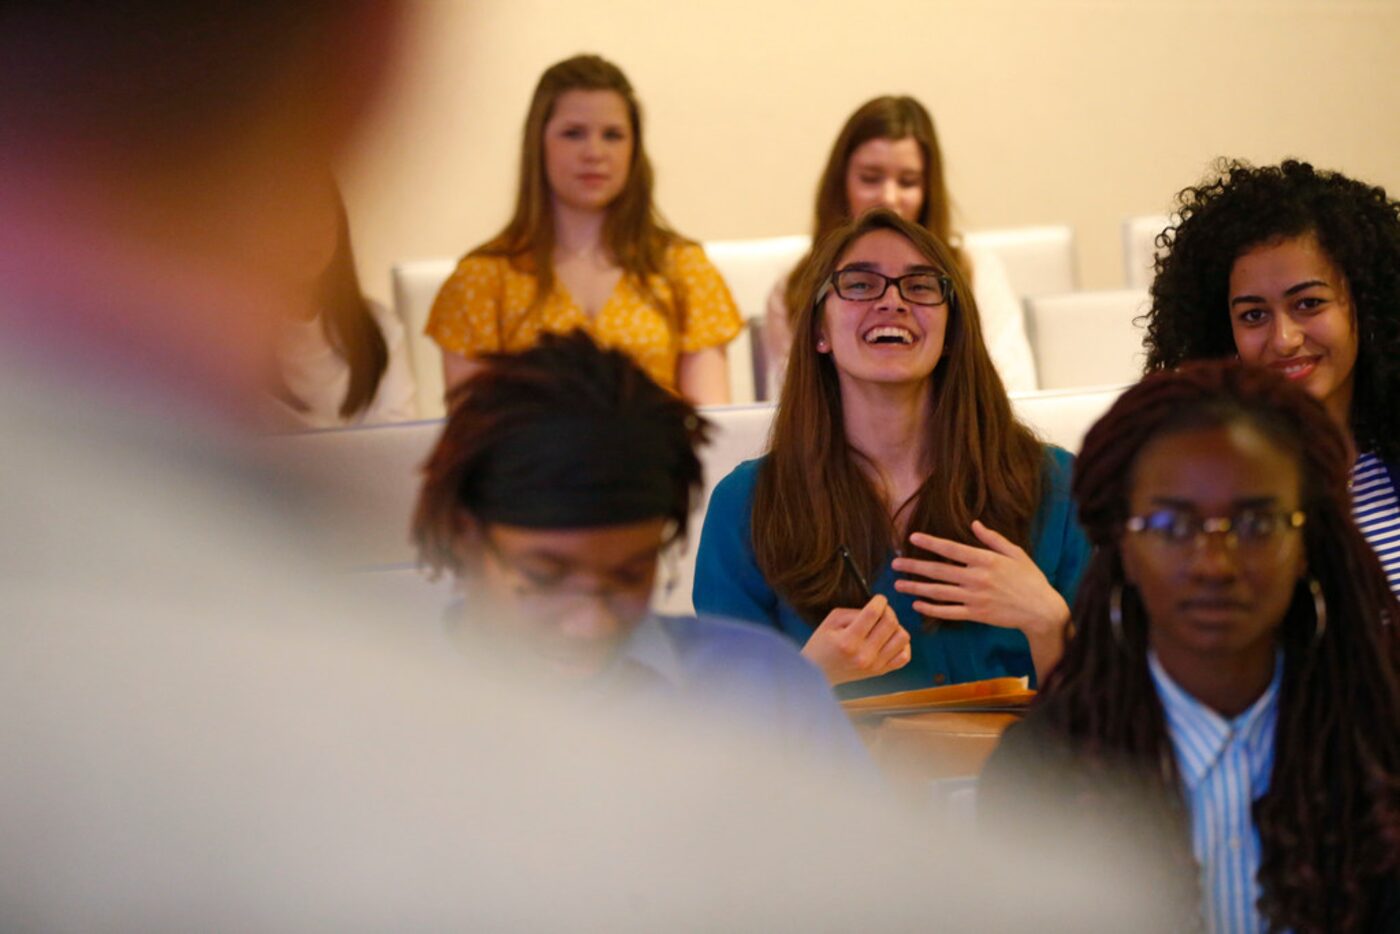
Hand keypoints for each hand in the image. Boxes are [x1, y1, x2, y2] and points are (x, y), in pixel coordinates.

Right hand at [800, 594, 911, 685]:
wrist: (818, 674)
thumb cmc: (822, 644)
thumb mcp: (831, 622)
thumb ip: (854, 613)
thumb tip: (878, 610)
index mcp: (848, 641)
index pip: (873, 613)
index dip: (880, 600)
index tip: (879, 598)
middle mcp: (864, 655)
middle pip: (891, 623)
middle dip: (889, 611)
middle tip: (882, 610)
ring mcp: (874, 666)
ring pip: (902, 638)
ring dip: (896, 627)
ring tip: (885, 627)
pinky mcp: (880, 672)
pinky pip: (905, 656)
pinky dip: (902, 645)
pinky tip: (890, 640)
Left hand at [891, 521, 1069, 678]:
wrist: (1041, 610)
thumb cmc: (1030, 578)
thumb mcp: (1015, 553)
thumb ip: (992, 539)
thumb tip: (974, 523)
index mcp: (985, 560)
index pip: (951, 549)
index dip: (930, 543)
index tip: (912, 538)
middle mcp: (976, 578)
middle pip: (938, 571)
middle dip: (914, 566)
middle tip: (894, 564)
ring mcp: (974, 598)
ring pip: (938, 593)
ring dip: (916, 588)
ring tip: (898, 585)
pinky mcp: (975, 614)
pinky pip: (948, 612)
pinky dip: (931, 609)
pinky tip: (918, 605)